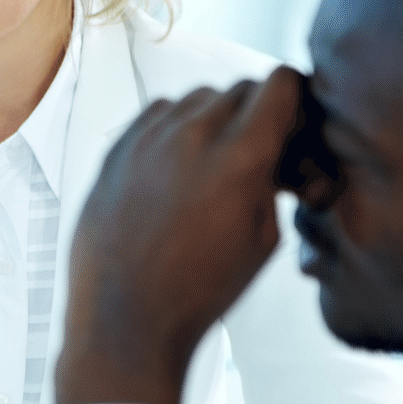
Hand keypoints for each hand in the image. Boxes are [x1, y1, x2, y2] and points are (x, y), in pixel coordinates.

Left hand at [57, 70, 301, 403]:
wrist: (126, 318)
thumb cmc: (197, 289)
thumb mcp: (262, 238)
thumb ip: (271, 179)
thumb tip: (272, 151)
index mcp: (238, 157)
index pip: (278, 84)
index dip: (290, 101)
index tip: (288, 123)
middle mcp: (188, 137)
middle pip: (236, 90)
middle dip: (253, 114)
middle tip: (254, 153)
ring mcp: (143, 141)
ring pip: (192, 98)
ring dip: (210, 118)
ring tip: (211, 163)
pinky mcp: (111, 153)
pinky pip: (152, 116)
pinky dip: (171, 128)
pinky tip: (174, 165)